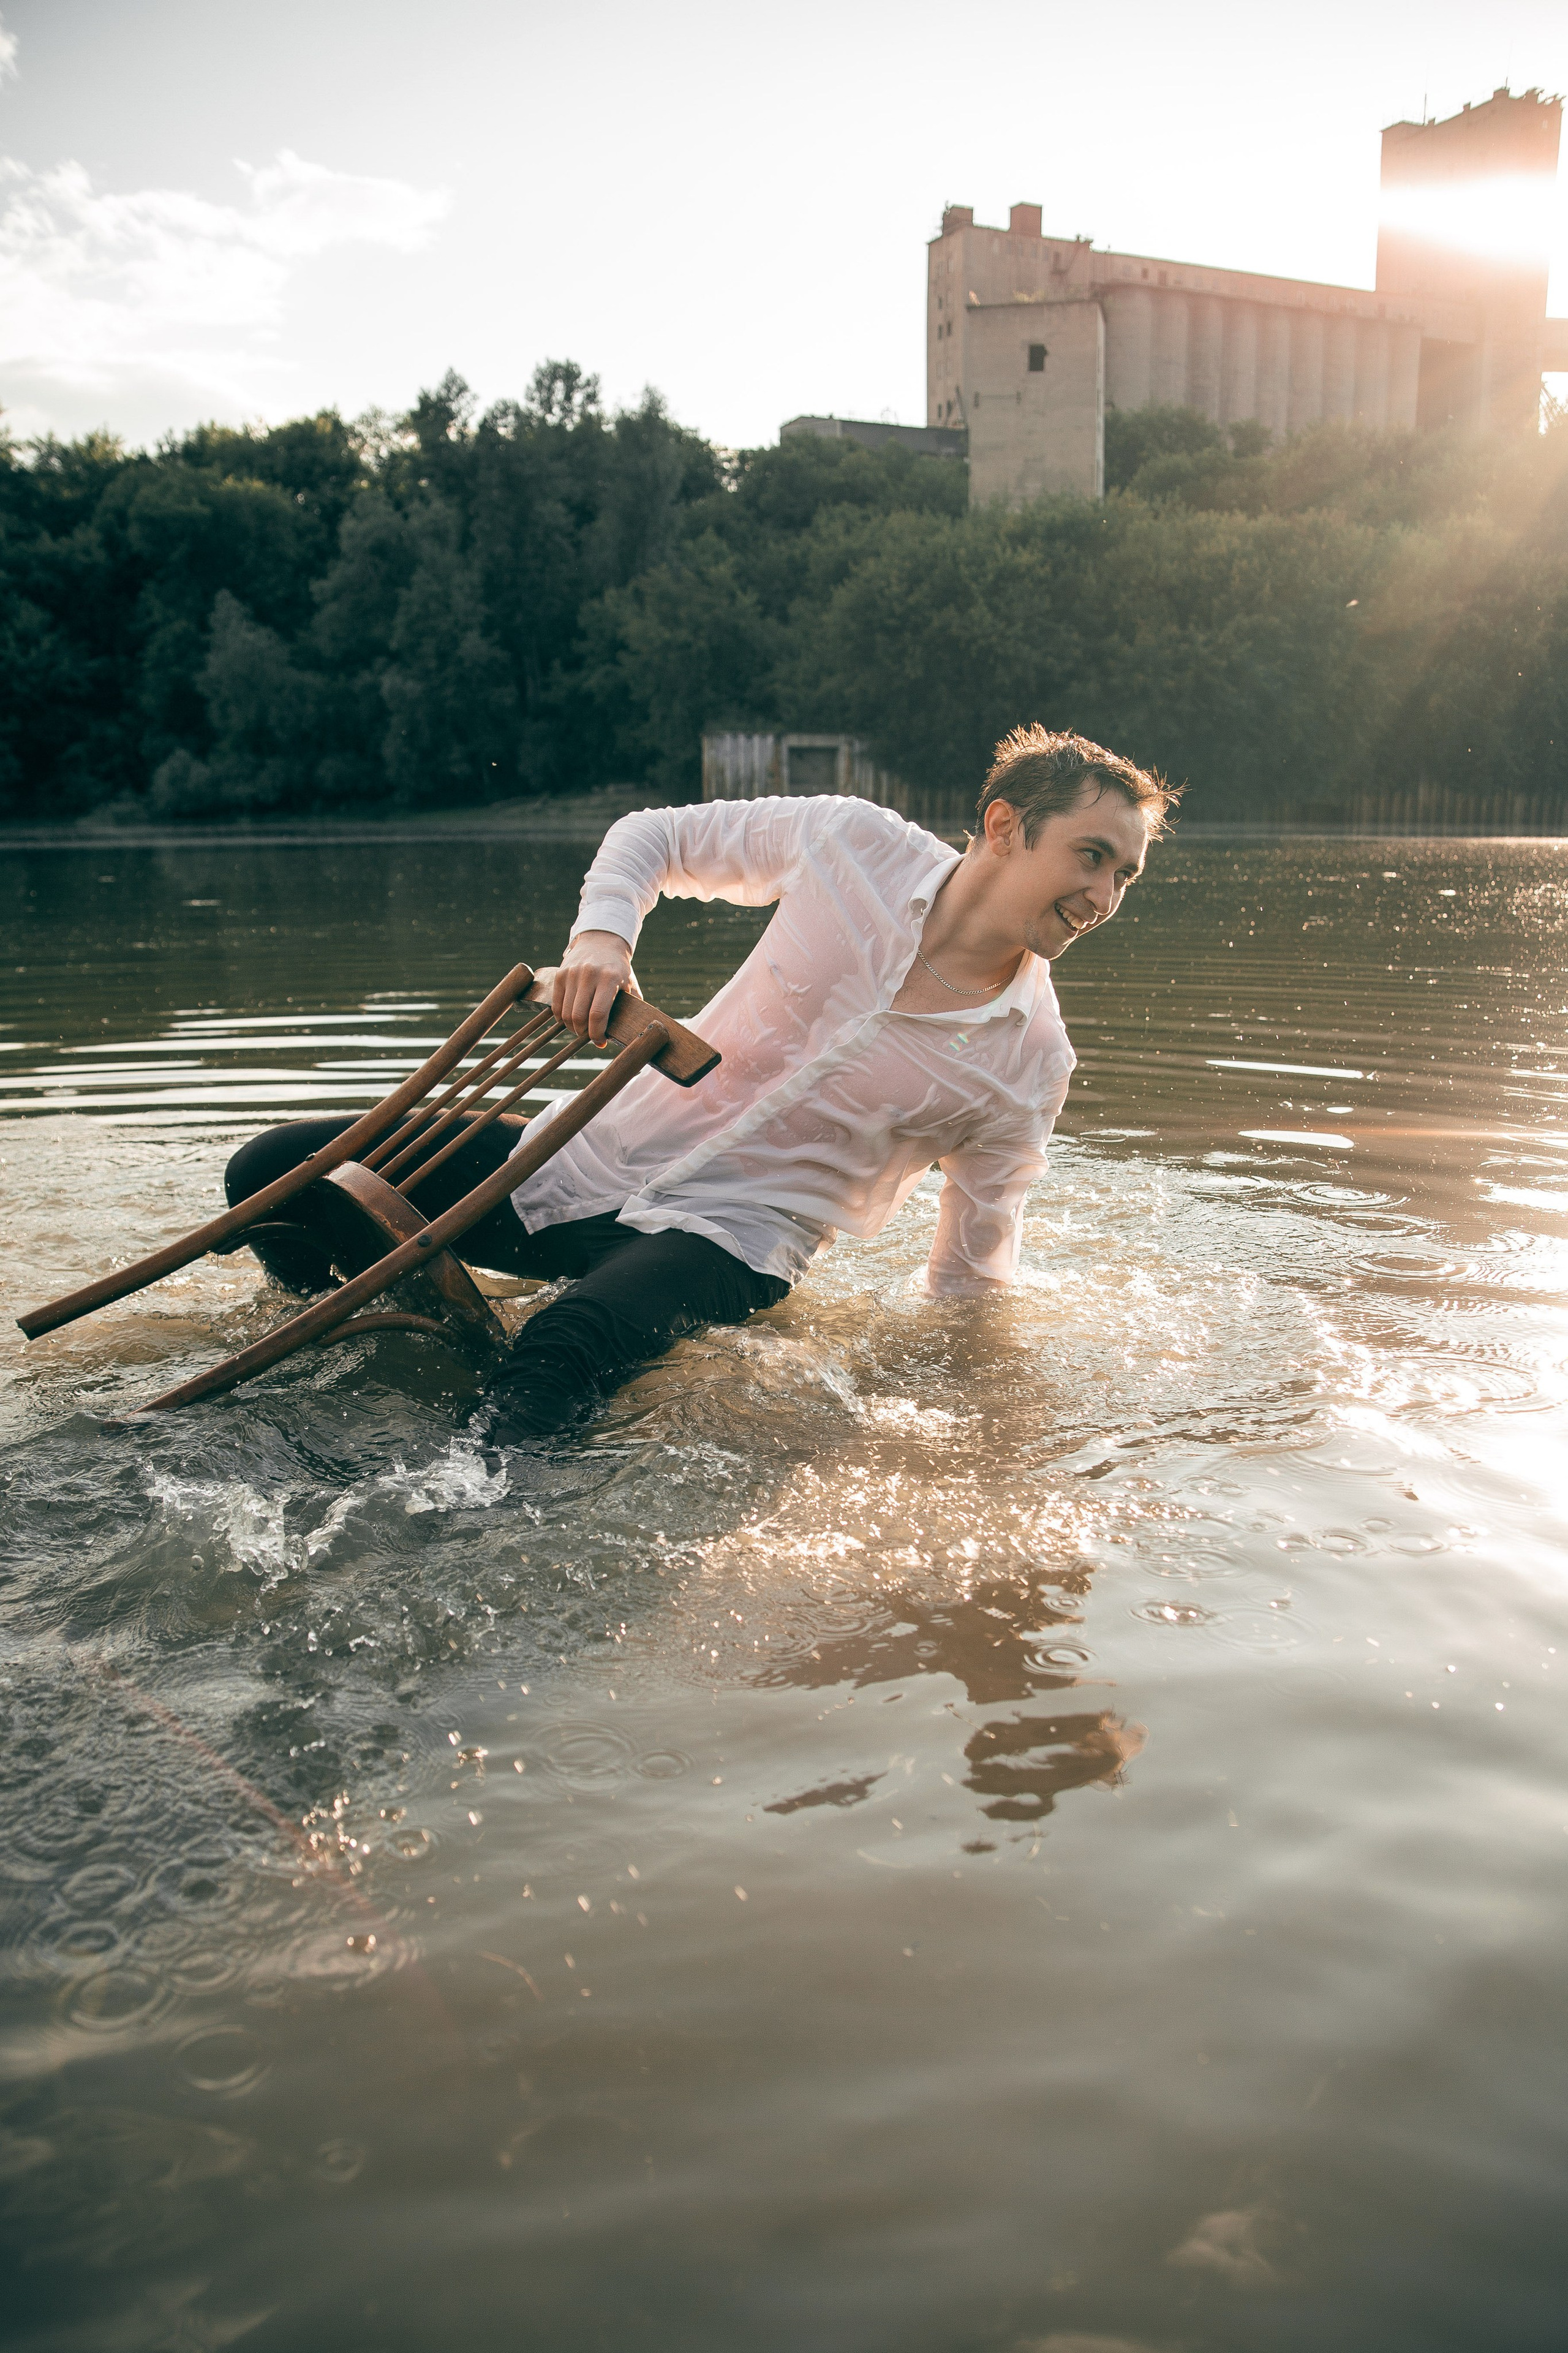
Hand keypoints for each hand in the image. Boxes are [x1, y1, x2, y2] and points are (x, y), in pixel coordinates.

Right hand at [550, 930, 637, 1045]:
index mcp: (609, 979)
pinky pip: (556, 1005)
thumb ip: (631, 1006)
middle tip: (590, 1036)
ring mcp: (572, 974)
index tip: (600, 1042)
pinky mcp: (560, 974)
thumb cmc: (618, 968)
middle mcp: (588, 975)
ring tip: (581, 1029)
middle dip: (584, 1033)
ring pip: (565, 1013)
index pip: (598, 1015)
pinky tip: (570, 1019)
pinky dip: (561, 1018)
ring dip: (572, 1027)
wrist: (601, 940)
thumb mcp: (630, 984)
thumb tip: (632, 1032)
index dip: (597, 1034)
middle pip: (579, 1017)